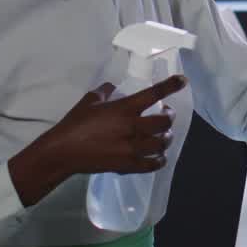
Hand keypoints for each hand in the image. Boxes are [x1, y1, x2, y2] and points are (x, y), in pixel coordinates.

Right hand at [9, 74, 186, 205]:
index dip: (170, 86)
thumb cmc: (75, 123)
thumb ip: (106, 91)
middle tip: (166, 115)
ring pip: (163, 143)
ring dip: (167, 138)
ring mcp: (132, 148)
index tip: (183, 80)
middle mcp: (133, 128)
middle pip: (165, 122)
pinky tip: (158, 156)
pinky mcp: (128, 165)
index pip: (153, 94)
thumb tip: (114, 86)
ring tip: (163, 136)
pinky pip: (153, 164)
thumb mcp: (90, 100)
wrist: (63, 152)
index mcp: (124, 108)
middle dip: (170, 117)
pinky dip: (159, 159)